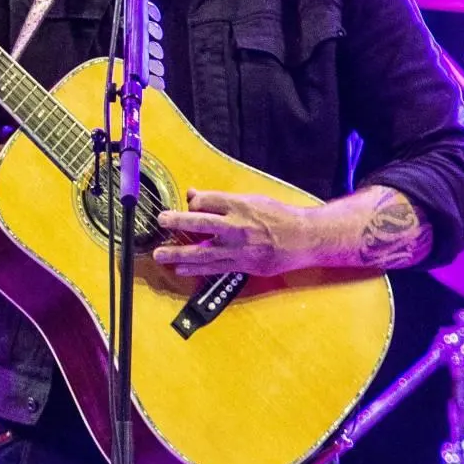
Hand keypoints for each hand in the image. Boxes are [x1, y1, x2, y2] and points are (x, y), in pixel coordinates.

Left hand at [153, 190, 322, 277]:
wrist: (303, 238)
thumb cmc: (277, 216)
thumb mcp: (252, 199)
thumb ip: (221, 200)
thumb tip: (193, 195)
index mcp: (240, 205)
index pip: (207, 201)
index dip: (193, 202)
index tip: (189, 205)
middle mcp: (237, 226)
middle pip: (201, 223)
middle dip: (178, 222)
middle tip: (161, 220)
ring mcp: (238, 248)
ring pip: (203, 252)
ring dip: (179, 253)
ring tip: (160, 254)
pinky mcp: (242, 265)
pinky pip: (214, 268)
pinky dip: (195, 268)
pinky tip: (180, 268)